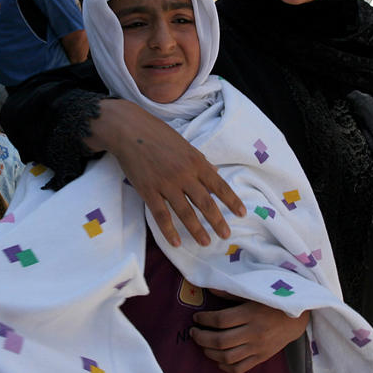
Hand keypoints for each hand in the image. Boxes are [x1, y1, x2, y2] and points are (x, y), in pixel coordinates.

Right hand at [86, 100, 245, 246]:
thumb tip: (216, 172)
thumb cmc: (159, 134)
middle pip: (205, 202)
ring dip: (197, 230)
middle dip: (217, 221)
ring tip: (206, 243)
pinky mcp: (148, 191)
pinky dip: (169, 231)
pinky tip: (176, 242)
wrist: (130, 130)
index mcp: (196, 162)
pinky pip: (161, 215)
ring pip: (185, 212)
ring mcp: (166, 184)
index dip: (232, 201)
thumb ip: (201, 161)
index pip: (219, 185)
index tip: (242, 214)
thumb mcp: (186, 145)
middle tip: (226, 236)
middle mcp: (184, 174)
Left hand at [191, 289, 308, 372]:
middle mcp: (254, 332)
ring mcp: (258, 348)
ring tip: (202, 344)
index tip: (196, 317)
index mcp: (251, 313)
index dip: (204, 320)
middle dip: (202, 338)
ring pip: (227, 357)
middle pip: (221, 341)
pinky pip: (239, 368)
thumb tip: (208, 288)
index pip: (221, 320)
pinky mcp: (261, 358)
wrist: (297, 317)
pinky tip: (218, 358)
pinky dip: (225, 366)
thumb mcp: (253, 292)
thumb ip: (231, 293)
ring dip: (210, 352)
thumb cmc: (273, 301)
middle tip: (193, 332)